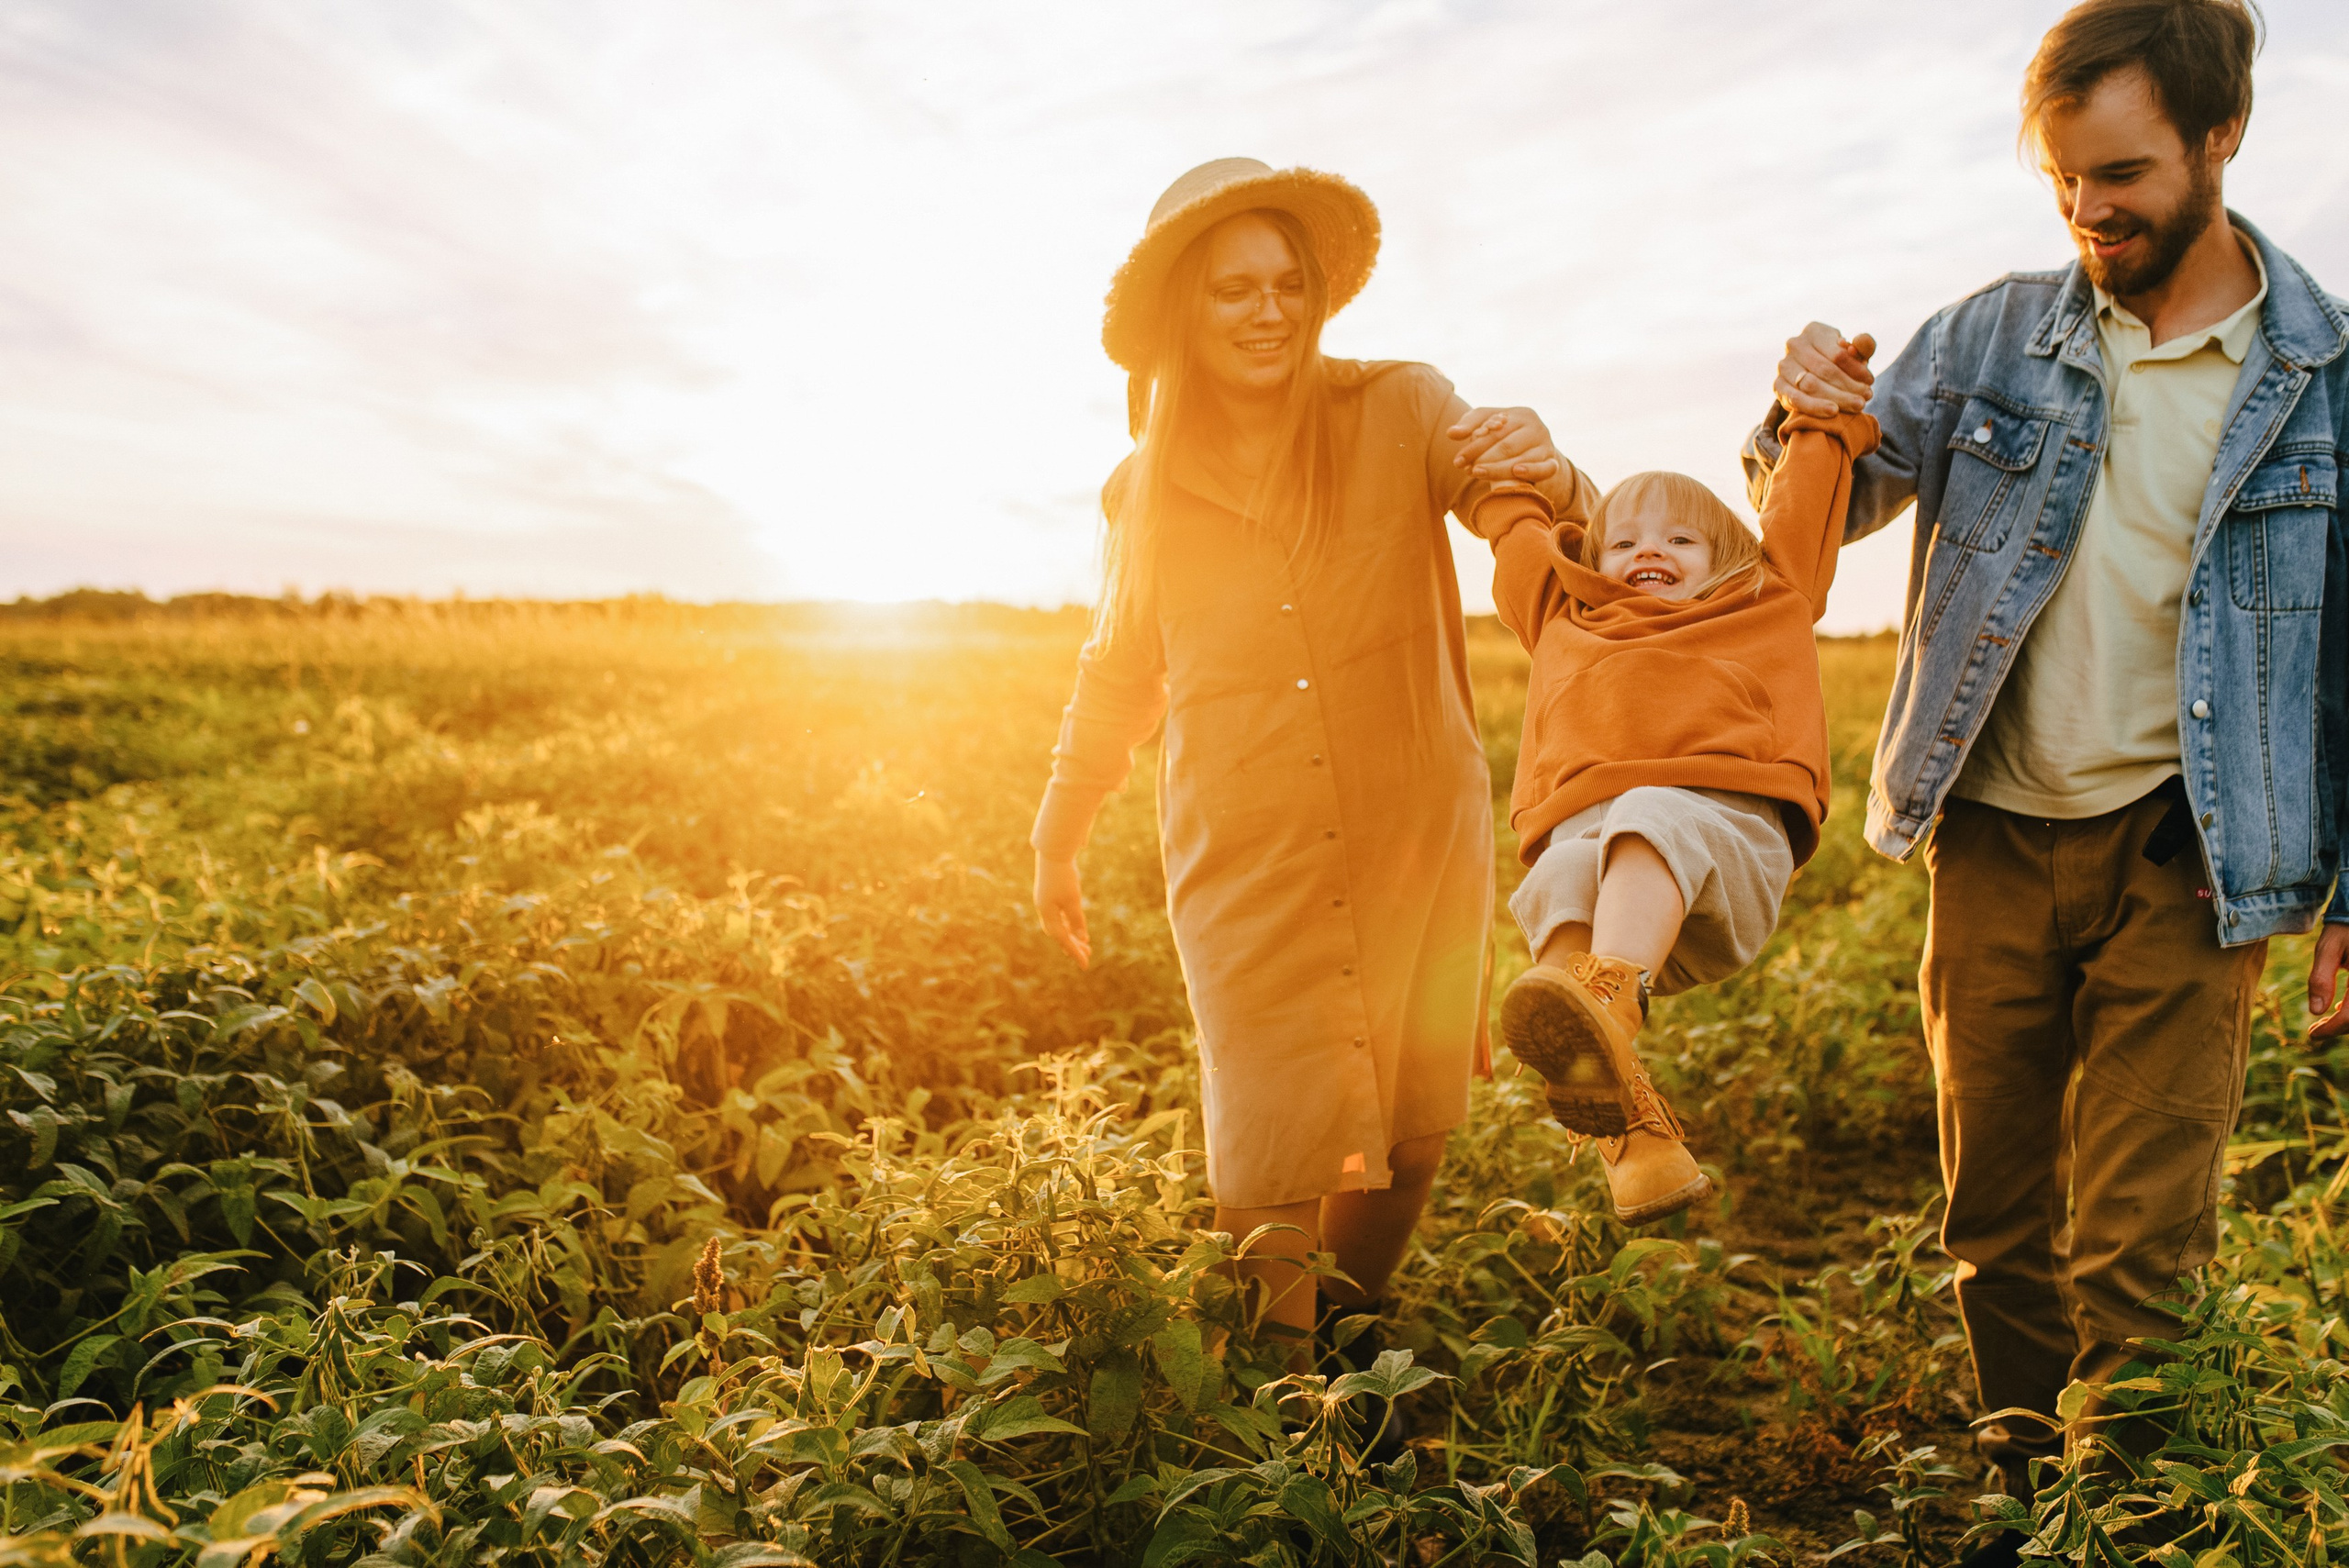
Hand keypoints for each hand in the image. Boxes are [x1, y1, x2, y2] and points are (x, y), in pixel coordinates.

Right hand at [1034, 855, 1091, 968]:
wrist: (1054, 852)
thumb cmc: (1064, 877)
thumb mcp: (1073, 900)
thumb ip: (1077, 920)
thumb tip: (1082, 939)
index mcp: (1047, 914)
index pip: (1063, 938)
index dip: (1074, 952)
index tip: (1085, 965)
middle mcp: (1045, 911)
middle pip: (1059, 934)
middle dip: (1073, 946)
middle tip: (1087, 956)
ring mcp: (1047, 903)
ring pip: (1060, 925)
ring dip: (1072, 936)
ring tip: (1085, 945)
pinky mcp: (1051, 896)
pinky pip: (1060, 916)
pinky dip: (1070, 924)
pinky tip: (1078, 928)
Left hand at [1448, 406, 1562, 482]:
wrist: (1532, 450)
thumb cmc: (1505, 434)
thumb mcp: (1487, 423)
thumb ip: (1469, 425)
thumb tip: (1451, 433)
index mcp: (1521, 415)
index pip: (1495, 431)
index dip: (1474, 445)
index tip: (1457, 460)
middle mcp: (1536, 428)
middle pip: (1506, 445)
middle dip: (1484, 458)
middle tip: (1468, 469)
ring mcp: (1546, 446)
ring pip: (1522, 459)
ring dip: (1499, 469)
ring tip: (1479, 473)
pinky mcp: (1552, 463)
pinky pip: (1545, 469)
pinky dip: (1532, 471)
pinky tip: (1516, 472)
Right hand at [1774, 324, 1876, 417]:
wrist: (1814, 377)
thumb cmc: (1839, 363)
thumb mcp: (1854, 353)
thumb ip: (1863, 346)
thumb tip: (1859, 342)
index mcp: (1814, 331)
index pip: (1837, 353)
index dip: (1855, 369)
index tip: (1870, 381)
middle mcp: (1795, 344)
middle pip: (1824, 370)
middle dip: (1848, 386)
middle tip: (1866, 398)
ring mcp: (1784, 365)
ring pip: (1811, 385)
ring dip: (1837, 398)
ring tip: (1857, 406)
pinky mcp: (1777, 385)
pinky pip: (1795, 399)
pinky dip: (1815, 407)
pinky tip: (1833, 412)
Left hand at [2310, 923, 2348, 1039]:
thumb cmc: (2345, 927)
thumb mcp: (2328, 948)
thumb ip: (2321, 978)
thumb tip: (2316, 1011)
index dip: (2332, 1029)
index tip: (2312, 1035)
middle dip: (2339, 1028)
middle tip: (2315, 1030)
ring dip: (2347, 1020)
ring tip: (2323, 1023)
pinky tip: (2339, 1007)